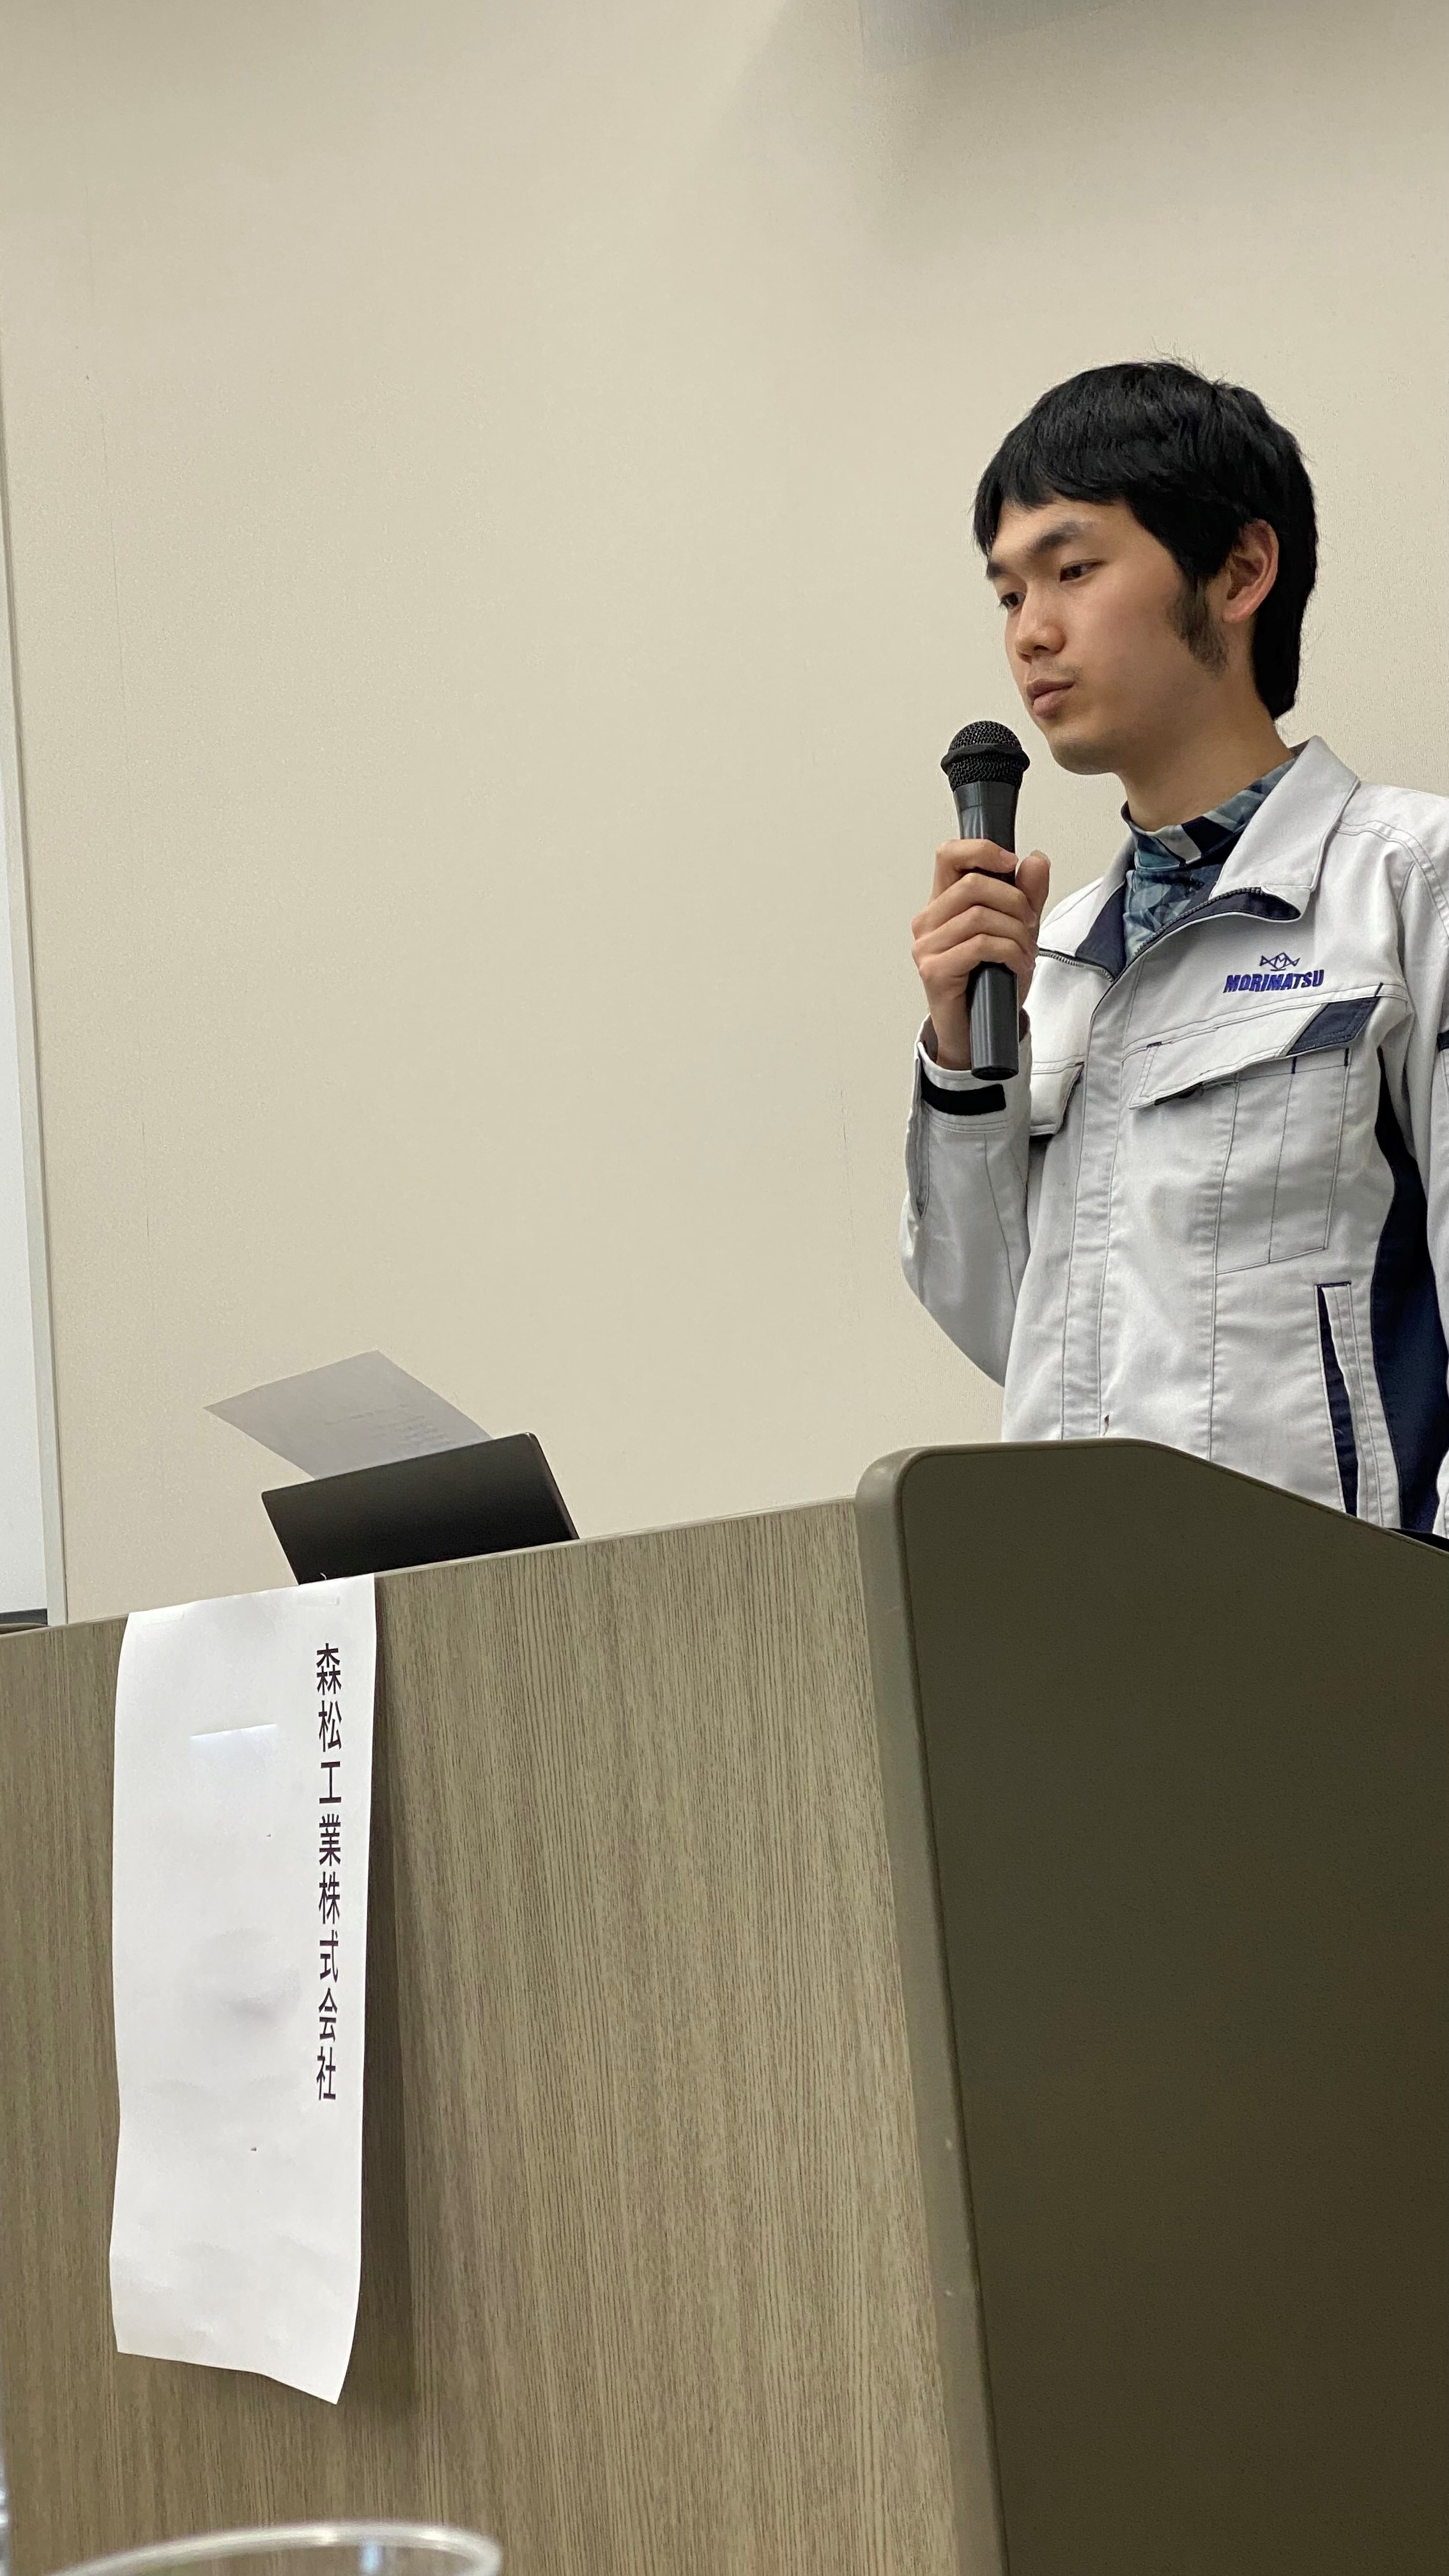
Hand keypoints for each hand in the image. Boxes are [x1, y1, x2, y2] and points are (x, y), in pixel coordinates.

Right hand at [911, 839, 1050, 1070]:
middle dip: (1015, 901)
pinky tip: (1017, 966)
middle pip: (973, 884)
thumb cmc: (991, 982)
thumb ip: (1027, 894)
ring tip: (1025, 952)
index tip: (1011, 863)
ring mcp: (927, 946)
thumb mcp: (1018, 931)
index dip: (981, 850)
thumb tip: (1036, 860)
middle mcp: (929, 921)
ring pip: (979, 916)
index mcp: (944, 903)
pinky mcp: (934, 970)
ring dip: (1015, 933)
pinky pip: (980, 946)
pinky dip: (1009, 953)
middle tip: (1029, 924)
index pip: (949, 855)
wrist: (980, 1031)